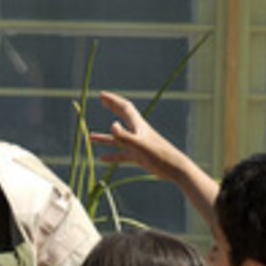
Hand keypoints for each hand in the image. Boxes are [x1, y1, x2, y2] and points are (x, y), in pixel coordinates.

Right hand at [90, 91, 218, 226]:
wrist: (175, 169)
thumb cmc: (160, 156)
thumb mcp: (140, 145)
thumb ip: (125, 136)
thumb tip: (111, 125)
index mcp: (138, 126)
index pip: (124, 108)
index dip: (113, 100)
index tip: (102, 95)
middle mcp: (137, 133)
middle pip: (122, 117)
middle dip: (112, 107)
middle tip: (101, 100)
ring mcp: (137, 145)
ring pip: (117, 139)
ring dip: (104, 137)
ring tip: (89, 137)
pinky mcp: (139, 157)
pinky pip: (121, 155)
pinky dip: (111, 156)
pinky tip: (102, 159)